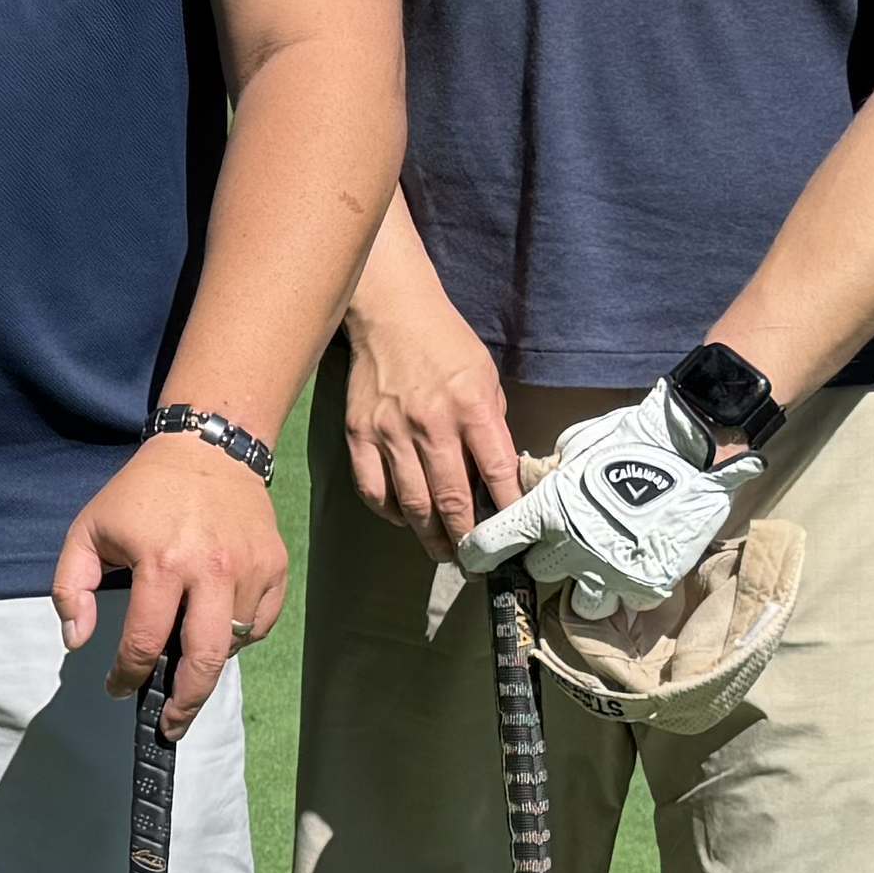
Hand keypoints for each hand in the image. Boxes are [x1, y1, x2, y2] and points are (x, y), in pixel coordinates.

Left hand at [50, 429, 289, 725]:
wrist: (208, 449)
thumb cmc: (140, 494)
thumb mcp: (88, 530)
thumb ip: (71, 588)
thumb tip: (76, 642)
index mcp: (162, 563)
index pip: (143, 642)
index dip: (126, 676)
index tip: (117, 688)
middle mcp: (212, 571)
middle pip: (204, 662)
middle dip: (185, 704)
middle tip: (170, 724)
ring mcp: (251, 570)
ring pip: (232, 645)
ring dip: (207, 664)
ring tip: (187, 667)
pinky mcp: (276, 567)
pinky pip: (259, 625)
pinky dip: (237, 638)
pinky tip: (214, 632)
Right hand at [338, 267, 520, 546]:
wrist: (391, 312)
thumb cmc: (446, 343)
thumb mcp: (485, 376)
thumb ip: (491, 425)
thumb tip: (496, 475)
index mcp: (471, 406)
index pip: (496, 473)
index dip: (506, 511)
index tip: (513, 537)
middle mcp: (431, 423)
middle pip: (451, 499)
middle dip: (466, 538)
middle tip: (475, 561)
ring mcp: (391, 431)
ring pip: (413, 504)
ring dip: (431, 536)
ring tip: (444, 553)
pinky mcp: (360, 434)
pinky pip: (374, 490)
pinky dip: (391, 513)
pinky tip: (406, 519)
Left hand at [454, 378, 733, 613]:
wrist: (694, 449)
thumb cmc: (633, 437)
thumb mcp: (577, 447)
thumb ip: (549, 474)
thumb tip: (534, 483)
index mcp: (547, 512)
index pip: (492, 543)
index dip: (479, 552)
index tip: (476, 556)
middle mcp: (571, 549)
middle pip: (538, 570)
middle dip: (548, 555)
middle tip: (568, 537)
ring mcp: (610, 572)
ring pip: (584, 602)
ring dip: (587, 584)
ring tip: (602, 564)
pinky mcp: (646, 585)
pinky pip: (628, 601)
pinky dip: (630, 587)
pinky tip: (638, 564)